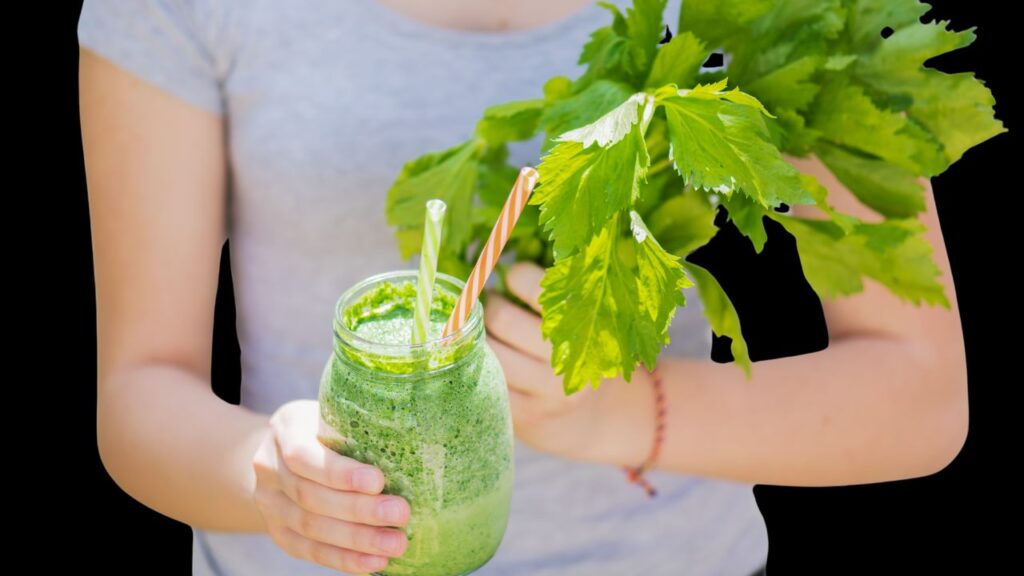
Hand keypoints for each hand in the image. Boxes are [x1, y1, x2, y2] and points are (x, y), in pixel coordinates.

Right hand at [251, 400, 409, 572]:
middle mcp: (269, 467)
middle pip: (311, 496)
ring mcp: (270, 503)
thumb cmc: (327, 427)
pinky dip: (343, 559)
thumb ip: (362, 425)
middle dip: (359, 510)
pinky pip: (310, 550)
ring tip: (395, 544)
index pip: (304, 455)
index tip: (378, 481)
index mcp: (286, 429)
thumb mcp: (335, 413)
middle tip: (400, 514)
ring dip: (357, 540)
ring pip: (312, 528)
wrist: (284, 452)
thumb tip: (422, 438)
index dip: (340, 473)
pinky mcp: (279, 532)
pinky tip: (373, 563)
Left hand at [485, 262, 609, 459]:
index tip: (513, 275)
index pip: (538, 287)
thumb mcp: (587, 321)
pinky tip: (488, 362)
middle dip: (492, 306)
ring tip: (488, 332)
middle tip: (494, 303)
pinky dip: (480, 368)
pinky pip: (486, 382)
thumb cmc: (583, 354)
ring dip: (480, 337)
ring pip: (490, 351)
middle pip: (502, 318)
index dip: (517, 275)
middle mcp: (570, 359)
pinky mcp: (527, 416)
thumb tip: (500, 259)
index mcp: (590, 324)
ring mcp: (547, 391)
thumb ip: (556, 294)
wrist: (596, 419)